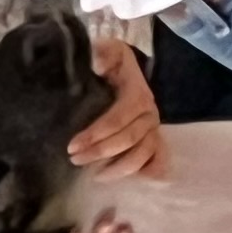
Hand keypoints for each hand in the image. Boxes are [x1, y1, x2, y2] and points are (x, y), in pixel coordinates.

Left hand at [69, 36, 168, 179]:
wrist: (122, 70)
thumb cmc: (109, 65)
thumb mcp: (106, 52)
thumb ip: (102, 53)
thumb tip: (98, 63)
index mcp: (137, 93)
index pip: (119, 118)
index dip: (96, 134)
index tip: (72, 145)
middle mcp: (150, 113)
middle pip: (128, 140)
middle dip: (100, 153)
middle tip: (75, 160)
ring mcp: (154, 129)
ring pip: (142, 155)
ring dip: (117, 169)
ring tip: (93, 175)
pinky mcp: (155, 141)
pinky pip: (159, 161)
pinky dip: (147, 173)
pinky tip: (128, 180)